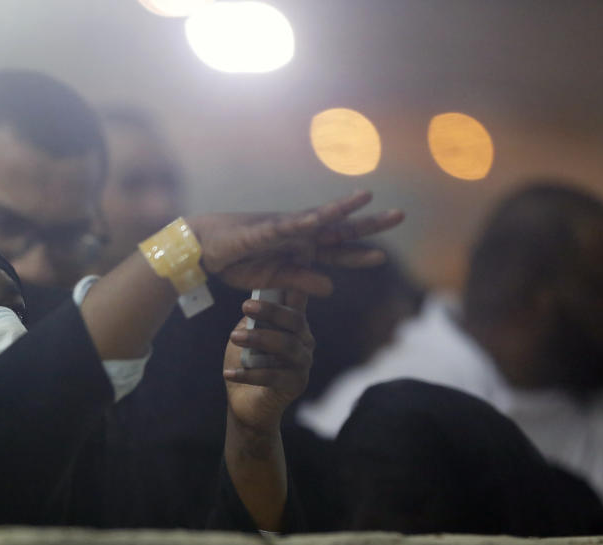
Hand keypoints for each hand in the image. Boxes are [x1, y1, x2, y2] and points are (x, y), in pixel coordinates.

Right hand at [187, 191, 403, 296]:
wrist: (203, 250)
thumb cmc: (237, 261)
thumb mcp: (274, 280)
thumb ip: (301, 281)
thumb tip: (332, 288)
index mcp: (301, 249)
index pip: (337, 251)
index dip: (360, 254)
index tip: (383, 256)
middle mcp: (297, 234)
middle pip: (338, 229)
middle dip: (368, 222)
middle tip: (400, 215)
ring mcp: (282, 228)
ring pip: (317, 218)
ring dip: (340, 209)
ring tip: (365, 198)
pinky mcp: (262, 229)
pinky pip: (286, 226)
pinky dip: (303, 222)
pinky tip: (321, 218)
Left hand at [223, 290, 313, 433]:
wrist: (245, 402)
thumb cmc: (246, 362)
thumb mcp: (246, 334)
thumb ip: (253, 317)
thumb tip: (253, 300)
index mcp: (294, 324)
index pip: (299, 299)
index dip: (299, 280)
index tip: (295, 255)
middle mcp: (304, 340)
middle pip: (295, 320)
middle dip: (271, 311)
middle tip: (246, 306)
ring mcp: (303, 363)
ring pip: (286, 346)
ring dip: (258, 339)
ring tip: (234, 337)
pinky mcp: (296, 384)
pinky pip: (273, 376)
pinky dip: (248, 374)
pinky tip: (229, 372)